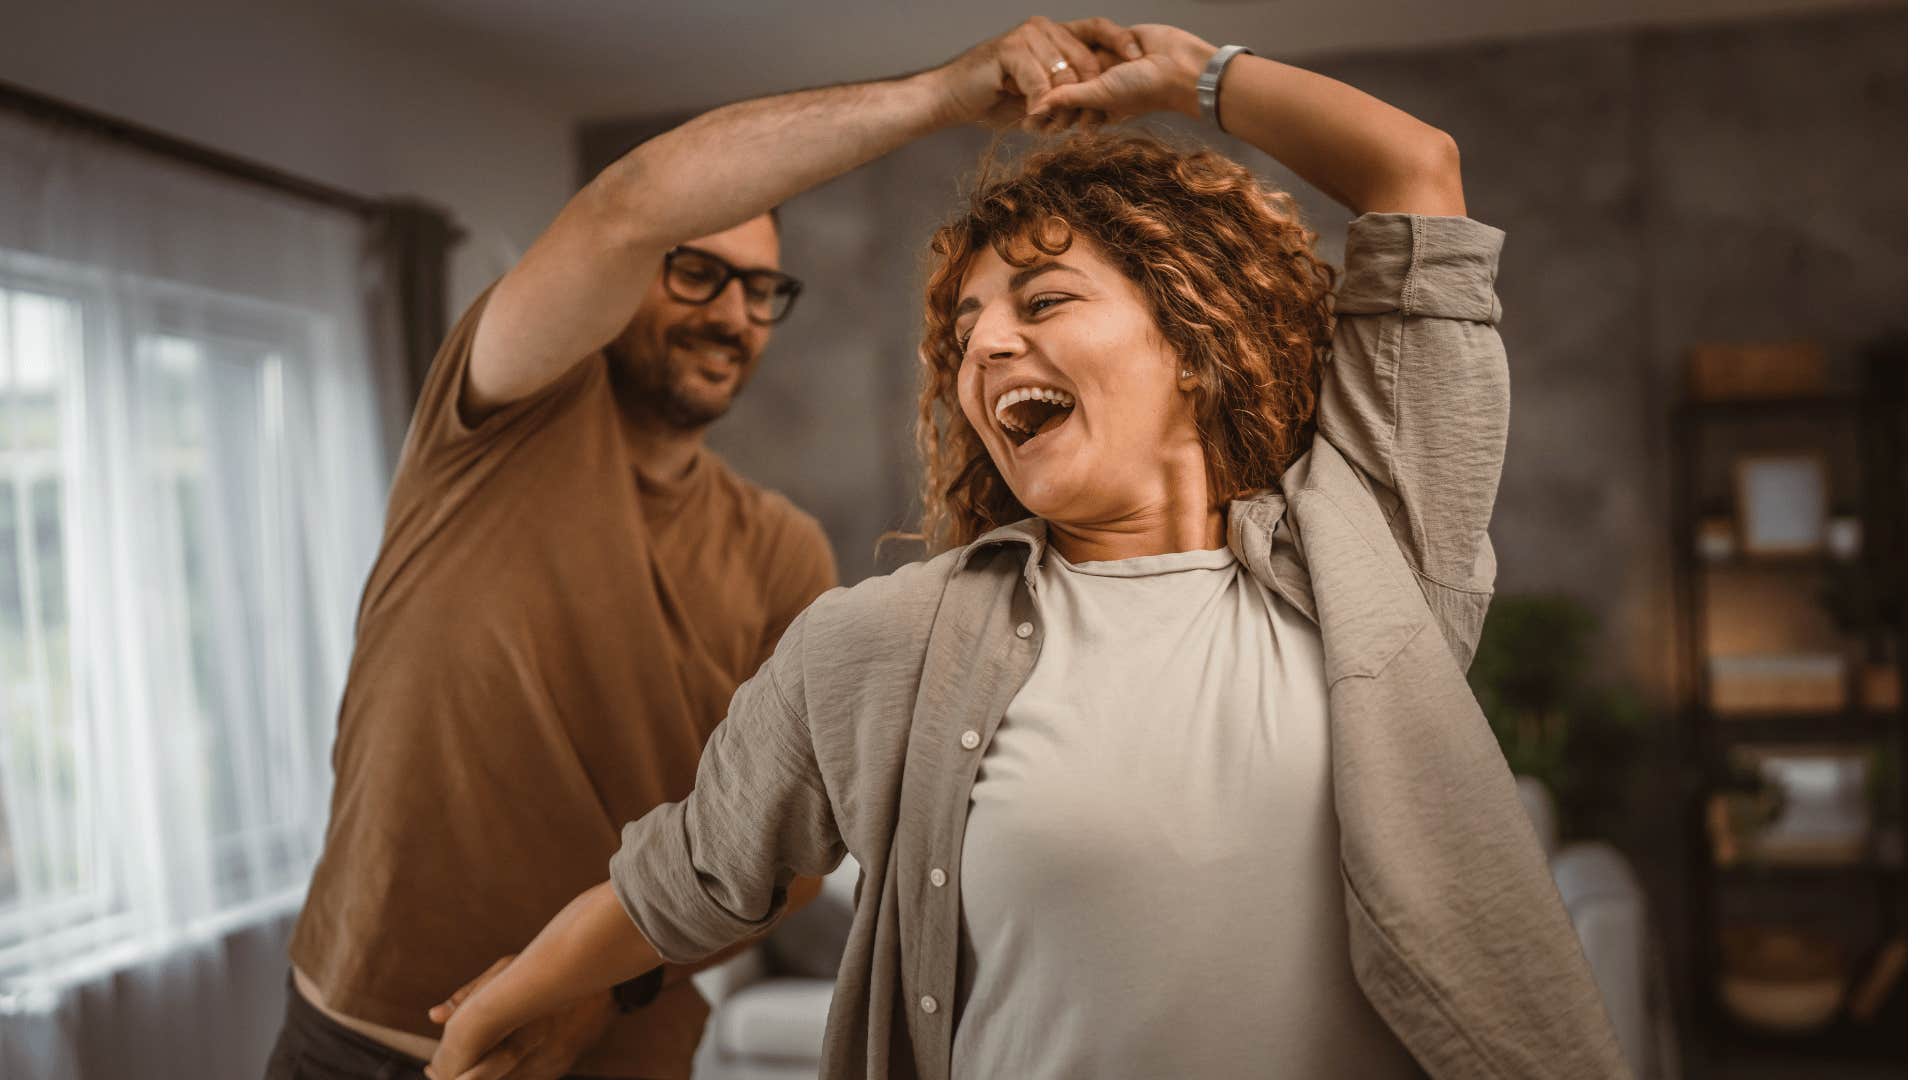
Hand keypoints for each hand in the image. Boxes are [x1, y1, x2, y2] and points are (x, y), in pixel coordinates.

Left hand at [425, 955, 614, 1079]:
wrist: (600, 973)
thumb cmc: (547, 966)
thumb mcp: (507, 971)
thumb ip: (472, 995)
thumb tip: (433, 1016)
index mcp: (517, 1028)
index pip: (475, 1066)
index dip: (450, 1072)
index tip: (431, 1069)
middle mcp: (535, 1050)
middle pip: (490, 1078)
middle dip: (463, 1078)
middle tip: (437, 1074)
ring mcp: (551, 1061)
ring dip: (484, 1078)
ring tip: (461, 1073)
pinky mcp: (562, 1064)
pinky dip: (508, 1078)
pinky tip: (493, 1071)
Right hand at [930, 16, 1145, 129]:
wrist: (953, 99)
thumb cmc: (996, 99)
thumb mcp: (1042, 95)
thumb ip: (1069, 91)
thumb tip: (1106, 105)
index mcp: (1056, 34)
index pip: (1098, 29)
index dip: (1121, 41)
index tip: (1139, 62)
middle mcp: (1044, 28)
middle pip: (1086, 60)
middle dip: (1086, 99)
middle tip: (1074, 127)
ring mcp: (1026, 36)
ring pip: (1064, 76)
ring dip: (1058, 110)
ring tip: (1045, 126)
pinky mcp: (1009, 50)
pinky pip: (1039, 84)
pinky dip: (1038, 107)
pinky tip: (1030, 119)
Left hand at [1028, 24, 1219, 123]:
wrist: (1180, 65)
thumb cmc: (1145, 87)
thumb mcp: (1100, 94)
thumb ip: (1068, 98)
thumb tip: (1037, 110)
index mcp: (1098, 108)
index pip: (1066, 114)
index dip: (1045, 116)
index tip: (1021, 121)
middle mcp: (1100, 87)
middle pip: (1066, 90)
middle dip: (1045, 94)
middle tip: (1013, 95)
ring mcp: (1106, 64)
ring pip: (1075, 66)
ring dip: (1057, 68)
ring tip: (1028, 73)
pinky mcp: (1113, 42)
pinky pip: (1089, 43)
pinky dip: (1074, 46)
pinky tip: (1049, 46)